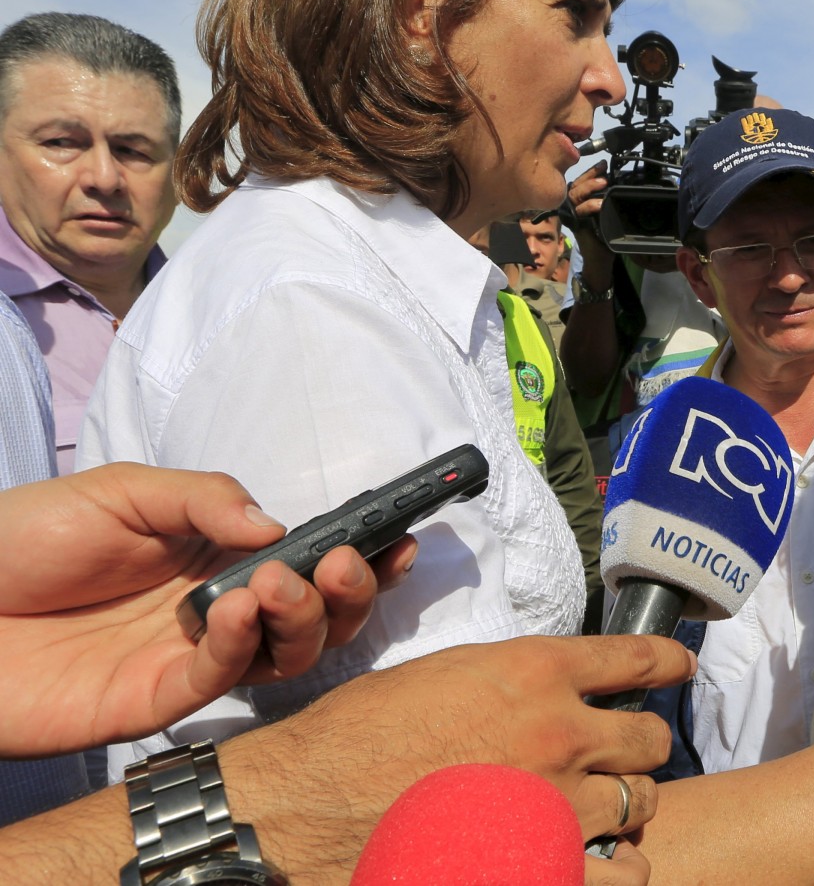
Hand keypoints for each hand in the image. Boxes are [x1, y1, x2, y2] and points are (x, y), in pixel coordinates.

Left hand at [0, 463, 413, 756]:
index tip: (398, 538)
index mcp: (220, 555)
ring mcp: (192, 657)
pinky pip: (221, 682)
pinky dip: (242, 646)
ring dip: (304, 620)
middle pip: (316, 617)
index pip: (308, 560)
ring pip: (285, 658)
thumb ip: (205, 500)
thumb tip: (280, 526)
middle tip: (342, 564)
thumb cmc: (26, 538)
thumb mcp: (123, 489)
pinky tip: (235, 608)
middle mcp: (220, 608)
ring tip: (285, 583)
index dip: (360, 555)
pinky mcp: (156, 701)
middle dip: (347, 593)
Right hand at [251, 635, 695, 884]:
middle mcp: (558, 733)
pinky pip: (625, 876)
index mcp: (533, 673)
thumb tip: (551, 691)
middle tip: (616, 759)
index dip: (666, 663)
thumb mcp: (441, 676)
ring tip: (598, 815)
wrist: (302, 809)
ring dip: (625, 809)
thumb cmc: (356, 739)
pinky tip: (591, 864)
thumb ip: (511, 681)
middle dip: (638, 749)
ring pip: (642, 805)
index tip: (677, 669)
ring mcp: (556, 807)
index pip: (635, 660)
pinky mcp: (542, 869)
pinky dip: (616, 870)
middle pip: (649, 740)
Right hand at [568, 160, 614, 266]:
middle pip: (576, 185)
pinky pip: (579, 212)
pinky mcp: (575, 224)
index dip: (590, 171)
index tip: (603, 164)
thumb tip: (616, 182)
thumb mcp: (606, 212)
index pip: (581, 181)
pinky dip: (589, 206)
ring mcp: (573, 215)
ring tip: (603, 184)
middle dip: (589, 176)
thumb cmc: (604, 235)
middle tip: (603, 171)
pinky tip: (600, 204)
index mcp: (580, 202)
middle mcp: (573, 207)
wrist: (601, 258)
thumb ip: (606, 198)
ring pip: (574, 195)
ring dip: (589, 188)